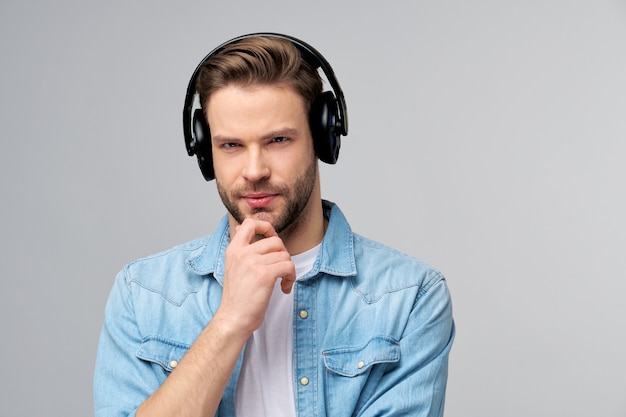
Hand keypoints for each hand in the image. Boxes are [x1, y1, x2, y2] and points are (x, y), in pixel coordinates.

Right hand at [216, 218, 295, 336]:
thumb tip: (242, 228)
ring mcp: (253, 263)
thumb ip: (240, 248)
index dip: (265, 226)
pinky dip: (291, 278)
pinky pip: (288, 267)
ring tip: (282, 282)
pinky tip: (284, 288)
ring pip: (284, 255)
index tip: (271, 238)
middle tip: (280, 269)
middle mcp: (242, 253)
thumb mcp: (232, 266)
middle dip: (282, 255)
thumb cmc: (236, 297)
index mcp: (233, 250)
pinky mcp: (265, 275)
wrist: (233, 319)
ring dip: (288, 270)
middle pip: (275, 241)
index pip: (250, 223)